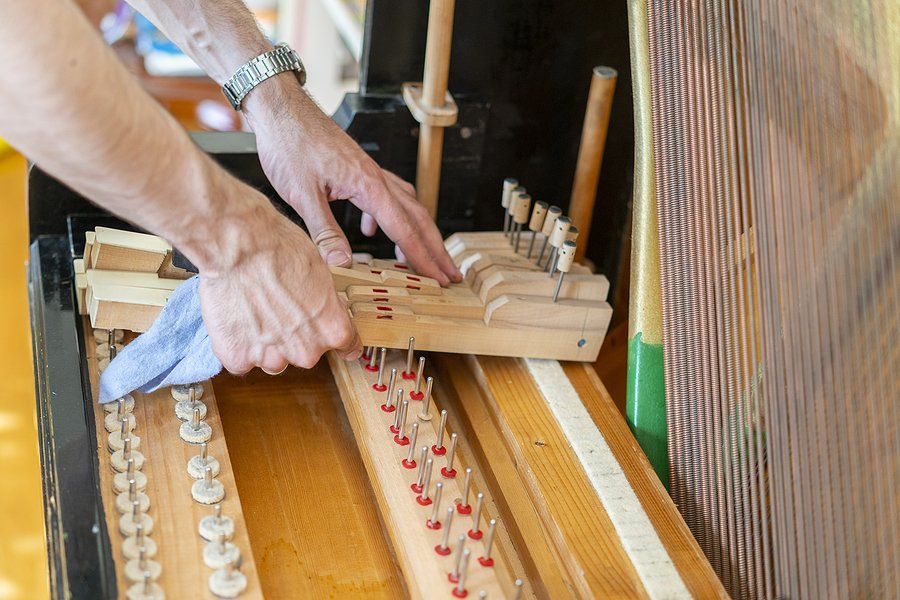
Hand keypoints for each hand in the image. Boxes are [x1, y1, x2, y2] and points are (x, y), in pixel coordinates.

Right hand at [187, 174, 361, 373]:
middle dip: (294, 336)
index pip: (347, 347)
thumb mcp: (322, 271)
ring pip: (272, 359)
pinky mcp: (238, 358)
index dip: (337, 340)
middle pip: (304, 353)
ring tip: (254, 309)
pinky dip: (237, 344)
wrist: (237, 246)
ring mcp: (272, 358)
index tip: (334, 340)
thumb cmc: (279, 249)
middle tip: (278, 307)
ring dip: (264, 342)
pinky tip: (236, 318)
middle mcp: (306, 351)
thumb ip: (327, 303)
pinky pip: (241, 359)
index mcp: (333, 330)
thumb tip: (326, 307)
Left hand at [243, 75, 461, 284]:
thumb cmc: (289, 144)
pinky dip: (388, 217)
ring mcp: (369, 172)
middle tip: (450, 274)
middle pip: (417, 218)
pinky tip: (372, 231)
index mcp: (368, 185)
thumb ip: (324, 231)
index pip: (404, 230)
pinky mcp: (357, 169)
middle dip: (436, 249)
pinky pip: (385, 196)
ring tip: (425, 257)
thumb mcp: (301, 194)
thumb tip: (342, 264)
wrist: (281, 109)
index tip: (439, 279)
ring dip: (419, 233)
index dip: (422, 258)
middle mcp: (376, 178)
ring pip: (406, 206)